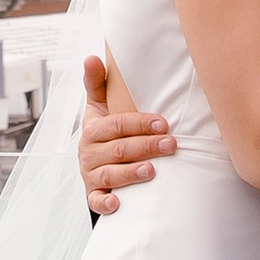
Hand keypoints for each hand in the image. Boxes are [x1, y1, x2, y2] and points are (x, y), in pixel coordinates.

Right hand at [79, 52, 172, 214]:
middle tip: (170, 144)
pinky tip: (118, 203)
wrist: (95, 164)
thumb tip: (92, 56)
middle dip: (145, 146)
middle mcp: (89, 152)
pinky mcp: (93, 194)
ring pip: (109, 174)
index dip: (139, 123)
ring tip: (151, 170)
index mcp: (93, 128)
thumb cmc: (105, 132)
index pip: (116, 124)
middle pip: (118, 149)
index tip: (162, 122)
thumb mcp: (99, 107)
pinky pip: (96, 200)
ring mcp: (91, 174)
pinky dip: (105, 202)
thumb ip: (97, 83)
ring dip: (130, 172)